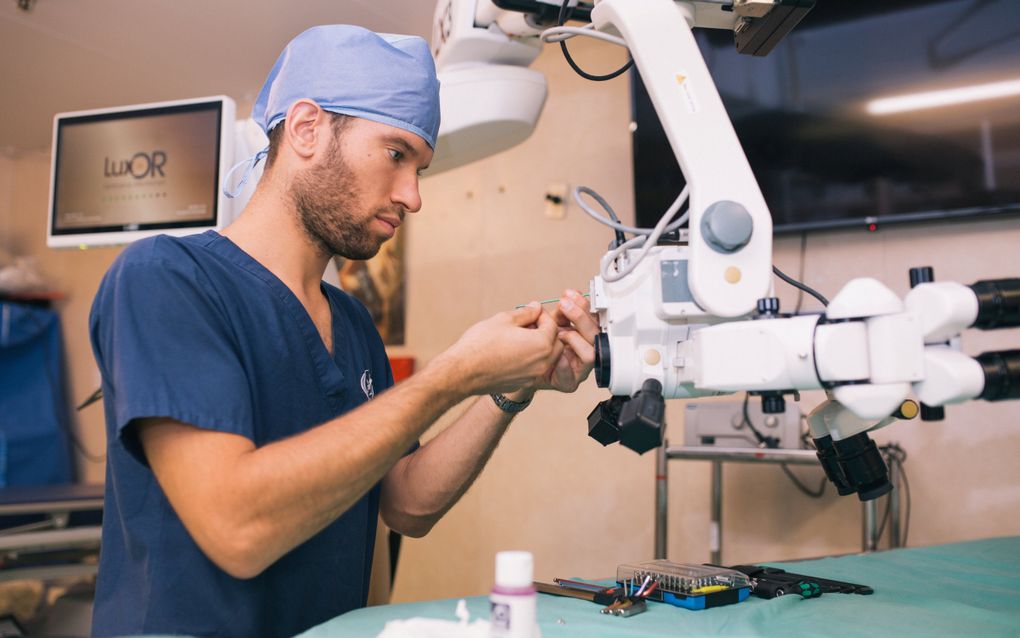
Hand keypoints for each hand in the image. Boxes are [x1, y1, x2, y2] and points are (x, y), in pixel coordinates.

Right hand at [441, 302, 562, 395]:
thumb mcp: (504, 320)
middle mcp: (543, 362)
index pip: (553, 325)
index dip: (542, 315)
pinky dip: (530, 359)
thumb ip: (526, 313)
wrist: (463, 372)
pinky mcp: (523, 383)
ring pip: (547, 358)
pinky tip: (513, 352)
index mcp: (542, 344)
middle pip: (556, 344)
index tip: (531, 312)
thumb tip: (536, 307)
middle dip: (546, 332)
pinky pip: (534, 369)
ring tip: (520, 338)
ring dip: (540, 347)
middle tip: (529, 325)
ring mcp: (533, 375)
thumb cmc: (481, 344)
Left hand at [539, 289, 599, 392]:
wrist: (525, 368)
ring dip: (574, 340)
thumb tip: (569, 296)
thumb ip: (561, 313)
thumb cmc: (541, 347)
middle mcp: (586, 352)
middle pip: (595, 334)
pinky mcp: (570, 383)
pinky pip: (571, 375)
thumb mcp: (551, 325)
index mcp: (585, 336)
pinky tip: (557, 355)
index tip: (571, 294)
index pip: (593, 319)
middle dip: (580, 317)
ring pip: (590, 354)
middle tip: (565, 305)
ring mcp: (580, 369)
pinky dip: (563, 365)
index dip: (584, 306)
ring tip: (558, 334)